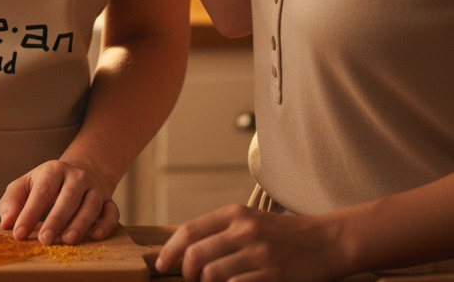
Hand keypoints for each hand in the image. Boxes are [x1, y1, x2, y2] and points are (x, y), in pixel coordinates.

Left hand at [0, 159, 119, 245]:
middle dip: (56, 220)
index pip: (41, 191)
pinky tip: (95, 235)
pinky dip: (106, 224)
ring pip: (91, 205)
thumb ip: (12, 201)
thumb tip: (7, 223)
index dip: (29, 213)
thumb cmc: (46, 185)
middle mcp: (77, 176)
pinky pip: (112, 212)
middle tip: (44, 240)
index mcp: (54, 170)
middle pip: (68, 197)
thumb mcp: (26, 185)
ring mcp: (94, 188)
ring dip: (80, 223)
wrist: (79, 172)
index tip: (19, 234)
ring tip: (67, 240)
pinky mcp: (108, 201)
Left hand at [155, 204, 342, 281]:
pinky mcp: (273, 274)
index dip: (169, 251)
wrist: (327, 240)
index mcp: (234, 214)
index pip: (189, 231)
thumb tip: (189, 250)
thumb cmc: (285, 234)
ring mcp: (259, 253)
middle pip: (196, 254)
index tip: (161, 265)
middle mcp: (243, 230)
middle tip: (189, 280)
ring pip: (213, 274)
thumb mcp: (251, 221)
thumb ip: (222, 231)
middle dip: (186, 273)